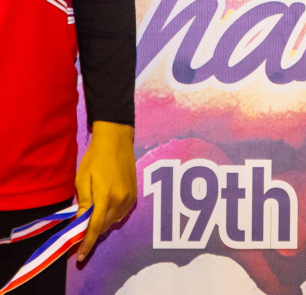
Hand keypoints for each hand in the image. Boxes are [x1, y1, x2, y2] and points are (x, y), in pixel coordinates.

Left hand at [75, 121, 135, 262]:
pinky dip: (111, 215)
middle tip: (79, 228)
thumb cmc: (95, 159)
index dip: (87, 243)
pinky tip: (105, 205)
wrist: (117, 141)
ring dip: (102, 222)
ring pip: (114, 220)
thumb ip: (83, 203)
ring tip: (92, 212)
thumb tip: (81, 222)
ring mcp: (130, 197)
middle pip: (105, 226)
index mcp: (106, 197)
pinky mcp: (135, 194)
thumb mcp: (83, 180)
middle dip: (92, 231)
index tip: (80, 256)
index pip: (96, 227)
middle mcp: (121, 200)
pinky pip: (122, 213)